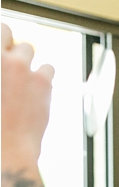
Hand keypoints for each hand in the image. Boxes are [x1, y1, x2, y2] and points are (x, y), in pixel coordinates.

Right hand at [1, 23, 54, 170]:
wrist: (2, 155)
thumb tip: (4, 78)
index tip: (1, 46)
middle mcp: (1, 61)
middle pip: (6, 31)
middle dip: (5, 42)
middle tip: (5, 59)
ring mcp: (20, 68)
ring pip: (28, 48)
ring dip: (23, 59)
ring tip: (17, 78)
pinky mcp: (42, 82)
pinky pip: (47, 67)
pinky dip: (42, 76)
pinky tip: (34, 89)